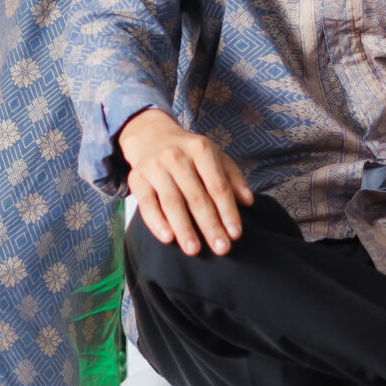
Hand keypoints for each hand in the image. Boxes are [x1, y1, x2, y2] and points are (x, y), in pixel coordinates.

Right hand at [120, 108, 251, 256]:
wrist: (150, 135)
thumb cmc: (188, 152)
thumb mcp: (214, 156)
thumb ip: (233, 177)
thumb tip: (248, 201)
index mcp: (201, 149)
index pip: (218, 185)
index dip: (228, 211)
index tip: (235, 234)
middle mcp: (177, 156)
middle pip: (197, 196)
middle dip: (210, 225)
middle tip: (221, 249)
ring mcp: (156, 167)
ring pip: (172, 202)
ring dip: (184, 228)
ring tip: (194, 250)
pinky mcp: (137, 178)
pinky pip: (147, 204)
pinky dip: (157, 222)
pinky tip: (168, 238)